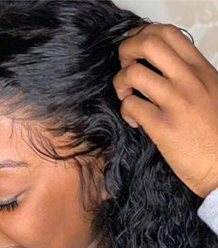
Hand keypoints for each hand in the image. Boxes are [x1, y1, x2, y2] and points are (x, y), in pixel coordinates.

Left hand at [114, 23, 217, 197]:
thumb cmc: (215, 131)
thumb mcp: (211, 92)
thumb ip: (190, 78)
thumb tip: (162, 69)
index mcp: (201, 69)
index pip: (169, 34)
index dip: (143, 37)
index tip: (135, 52)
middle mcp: (189, 79)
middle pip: (149, 44)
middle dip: (127, 52)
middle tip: (124, 69)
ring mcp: (175, 101)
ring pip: (133, 74)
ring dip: (121, 83)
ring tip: (127, 97)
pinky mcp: (162, 126)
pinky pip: (130, 105)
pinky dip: (125, 111)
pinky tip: (134, 120)